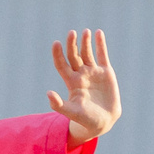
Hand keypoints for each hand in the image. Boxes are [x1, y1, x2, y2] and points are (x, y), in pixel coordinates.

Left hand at [48, 29, 119, 143]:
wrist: (103, 121)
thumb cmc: (85, 119)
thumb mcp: (71, 112)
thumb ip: (59, 104)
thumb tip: (48, 93)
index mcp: (71, 82)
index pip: (62, 64)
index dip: (58, 54)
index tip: (56, 43)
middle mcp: (80, 74)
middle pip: (74, 56)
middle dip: (72, 44)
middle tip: (71, 33)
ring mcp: (93, 72)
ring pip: (87, 53)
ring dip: (86, 42)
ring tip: (85, 31)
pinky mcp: (105, 72)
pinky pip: (102, 55)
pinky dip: (100, 44)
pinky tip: (99, 33)